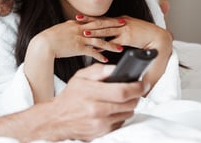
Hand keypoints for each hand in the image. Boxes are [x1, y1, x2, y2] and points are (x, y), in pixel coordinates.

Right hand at [0, 64, 147, 141]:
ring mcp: (100, 123)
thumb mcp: (80, 77)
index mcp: (91, 94)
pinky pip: (120, 122)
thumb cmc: (70, 97)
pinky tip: (112, 109)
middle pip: (129, 103)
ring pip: (127, 113)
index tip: (143, 82)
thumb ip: (98, 70)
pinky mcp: (102, 132)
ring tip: (120, 98)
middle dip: (136, 95)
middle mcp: (96, 110)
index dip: (137, 87)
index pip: (122, 91)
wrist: (57, 119)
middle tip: (135, 89)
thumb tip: (116, 68)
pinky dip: (120, 115)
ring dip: (129, 105)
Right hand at [29, 16, 125, 62]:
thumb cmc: (51, 37)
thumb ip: (73, 27)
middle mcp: (80, 29)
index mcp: (77, 23)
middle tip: (125, 25)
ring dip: (110, 44)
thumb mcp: (63, 28)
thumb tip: (79, 27)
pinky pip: (91, 52)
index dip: (108, 20)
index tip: (118, 19)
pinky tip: (106, 60)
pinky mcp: (77, 48)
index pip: (95, 20)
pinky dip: (99, 56)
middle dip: (114, 26)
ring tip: (120, 48)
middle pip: (100, 26)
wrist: (43, 43)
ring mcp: (79, 38)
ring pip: (99, 40)